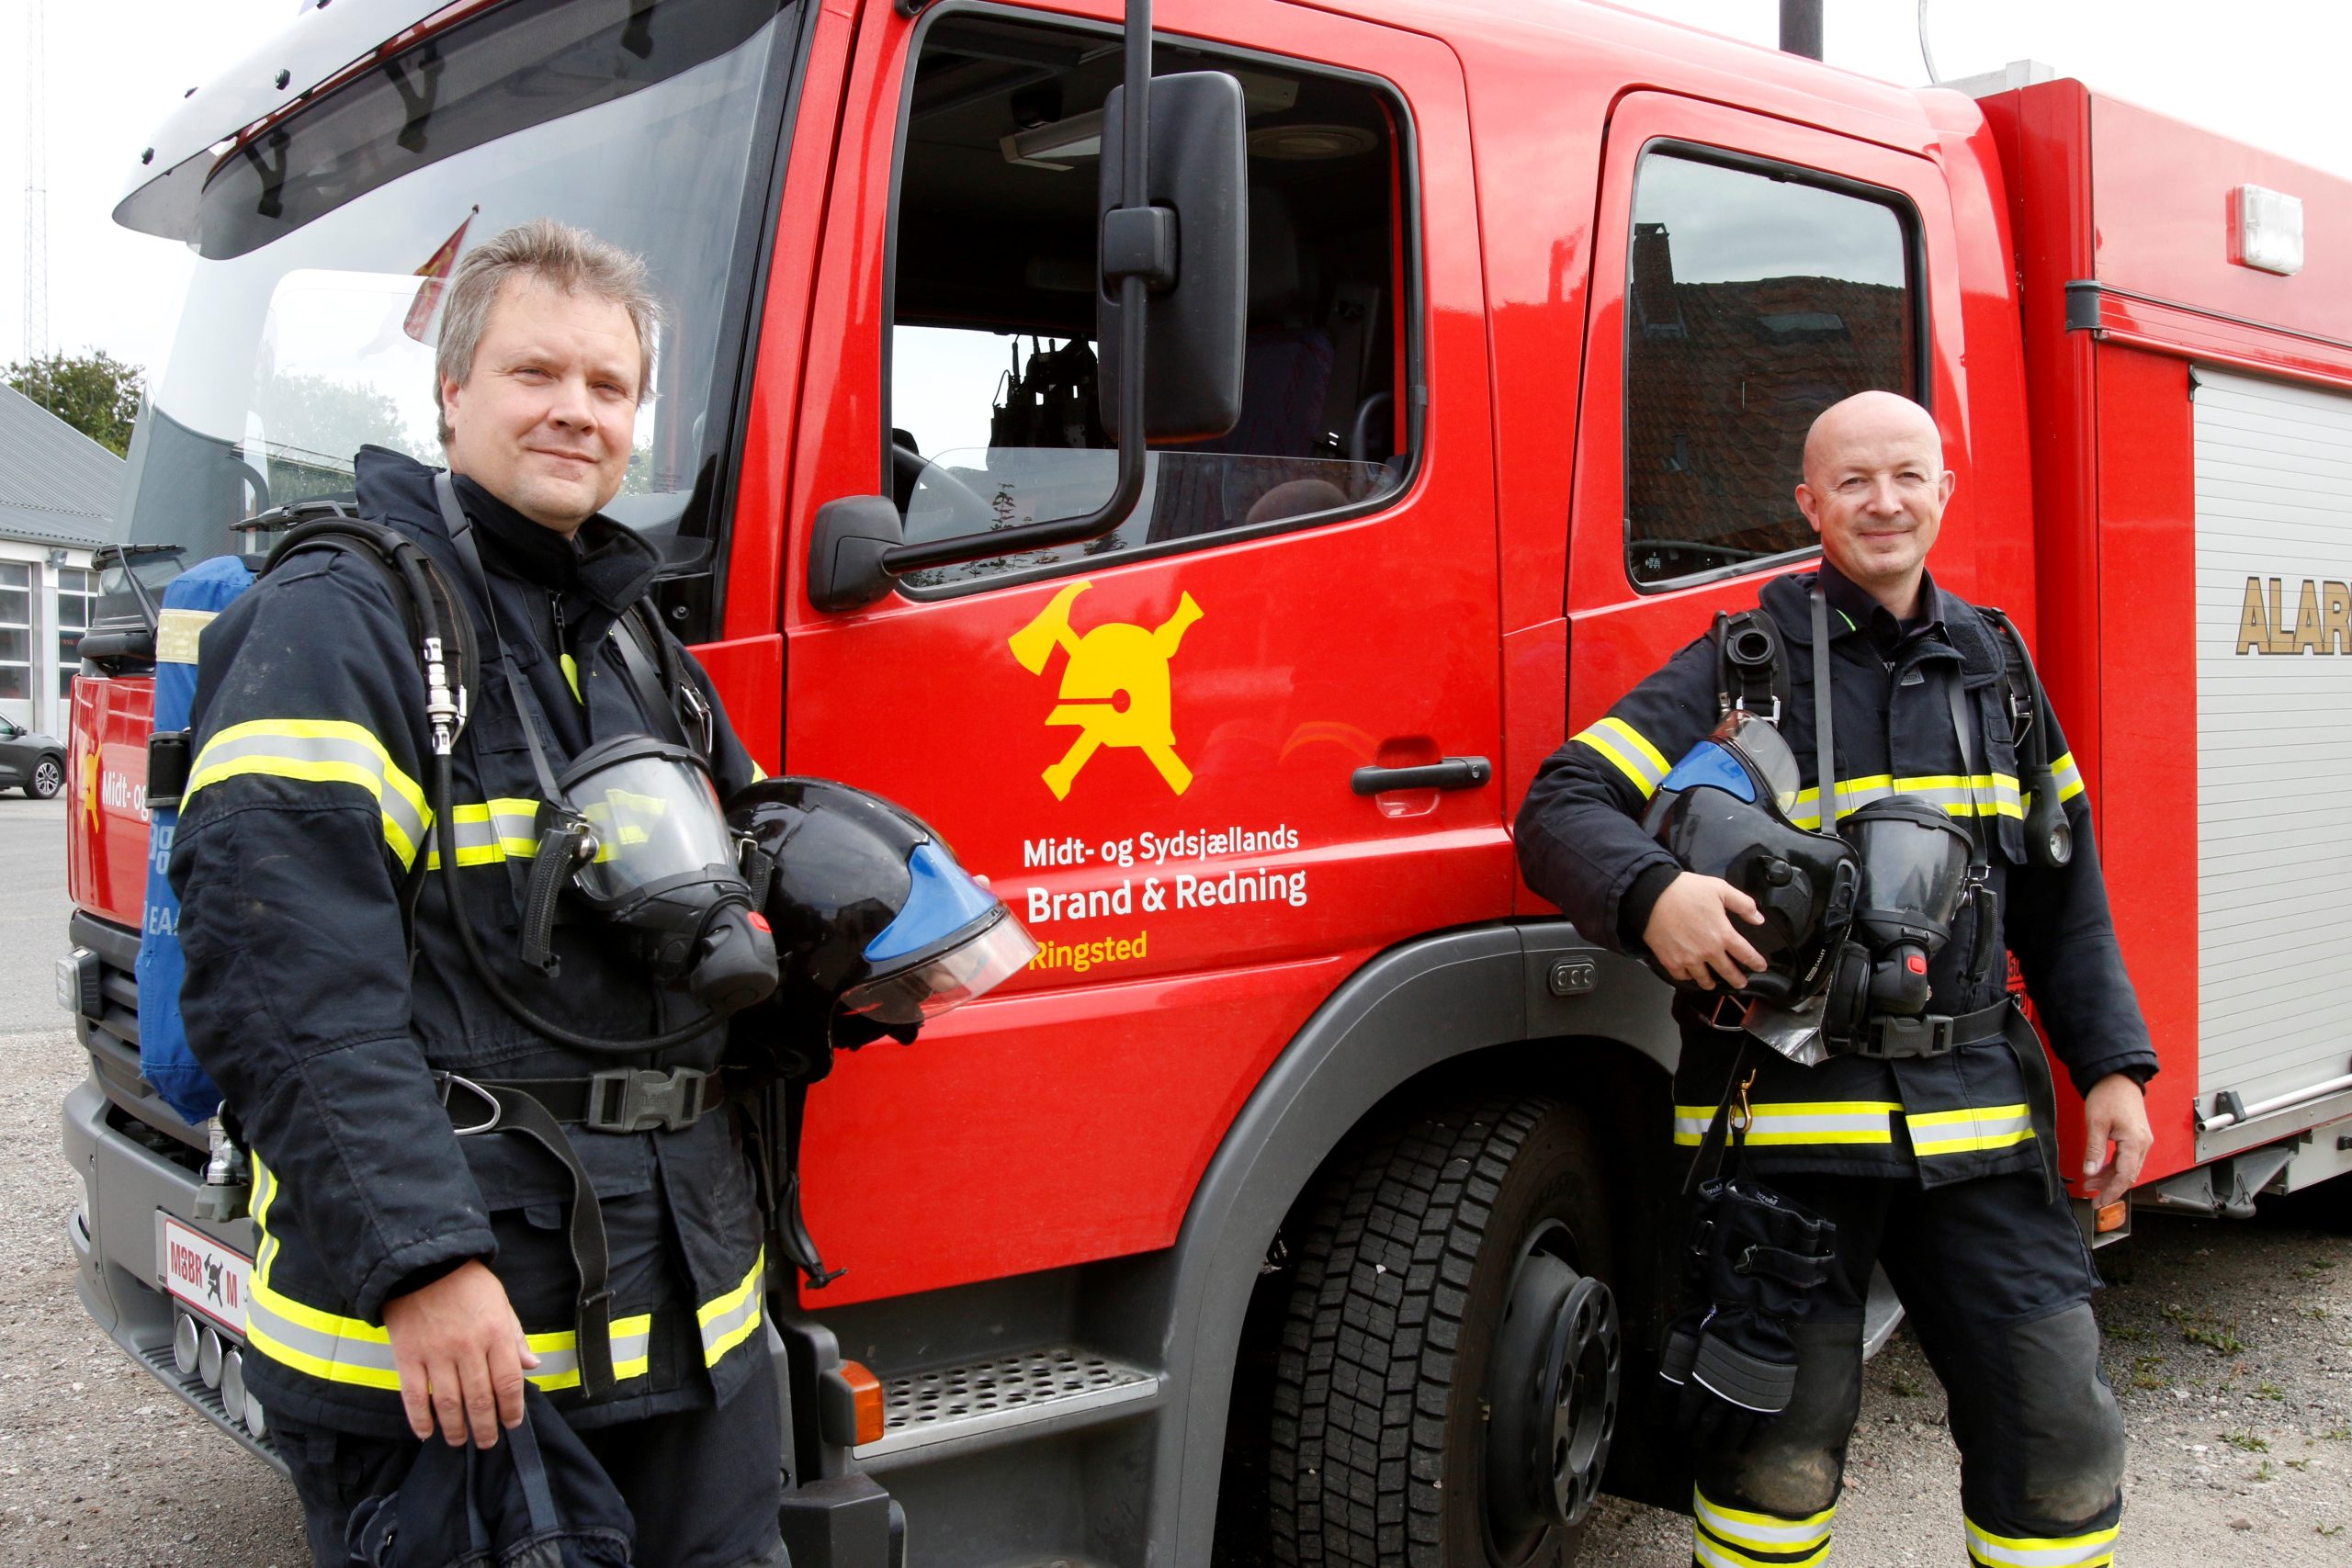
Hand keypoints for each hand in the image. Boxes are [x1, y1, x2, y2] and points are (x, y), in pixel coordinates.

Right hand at [381, 1260, 538, 1447]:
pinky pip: (414, 1395)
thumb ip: (515, 1336)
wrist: (424, 1263)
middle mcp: (468, 1347)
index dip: (512, 1408)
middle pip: (480, 1398)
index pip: (509, 1381)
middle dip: (486, 1426)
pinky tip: (426, 1433)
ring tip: (460, 1441)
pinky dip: (420, 1419)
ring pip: (448, 1402)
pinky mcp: (408, 1356)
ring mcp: (436, 1353)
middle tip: (487, 1443)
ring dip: (456, 1428)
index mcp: (495, 1333)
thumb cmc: (467, 1283)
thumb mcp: (501, 1302)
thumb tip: (533, 1366)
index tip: (512, 1424)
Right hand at [1642, 872, 1768, 990]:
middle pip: (1728, 972)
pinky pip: (1683, 976)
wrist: (1652, 896)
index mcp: (1723, 934)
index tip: (1760, 966)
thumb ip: (1743, 904)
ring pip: (1704, 979)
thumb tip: (1758, 919)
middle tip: (1741, 983)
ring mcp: (1689, 959)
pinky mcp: (1671, 961)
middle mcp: (1708, 951)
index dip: (1756, 962)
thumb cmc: (1685, 890)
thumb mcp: (1720, 888)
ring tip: (1713, 984)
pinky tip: (1690, 974)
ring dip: (1711, 983)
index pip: (1746, 954)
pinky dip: (1688, 977)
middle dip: (1737, 979)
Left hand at [2080, 1073, 2152, 1206]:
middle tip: (2093, 1197)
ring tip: (2091, 1183)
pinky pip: (2128, 1159)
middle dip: (2111, 1188)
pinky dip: (2114, 1167)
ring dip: (2111, 1178)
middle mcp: (2143, 1144)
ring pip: (2128, 1168)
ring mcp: (2142, 1141)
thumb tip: (2090, 1172)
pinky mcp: (2136, 1137)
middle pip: (2129, 1175)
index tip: (2100, 1201)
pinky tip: (2099, 1170)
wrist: (2119, 1077)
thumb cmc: (2108, 1095)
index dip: (2112, 1191)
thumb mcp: (2095, 1123)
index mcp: (2135, 1142)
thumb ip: (2094, 1150)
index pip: (2125, 1176)